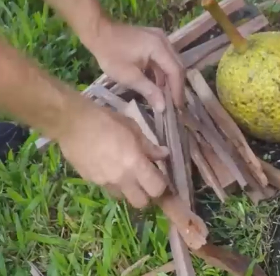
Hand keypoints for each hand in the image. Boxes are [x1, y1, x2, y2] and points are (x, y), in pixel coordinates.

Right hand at [56, 99, 170, 207]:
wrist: (72, 124)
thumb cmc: (107, 121)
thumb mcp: (133, 129)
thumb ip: (149, 146)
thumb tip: (163, 155)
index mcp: (134, 164)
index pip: (156, 189)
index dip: (161, 185)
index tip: (160, 175)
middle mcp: (120, 179)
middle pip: (141, 203)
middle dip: (146, 195)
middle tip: (146, 180)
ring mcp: (104, 182)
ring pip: (123, 197)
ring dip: (129, 190)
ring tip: (127, 173)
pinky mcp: (90, 181)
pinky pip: (107, 188)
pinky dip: (113, 183)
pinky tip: (110, 167)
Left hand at [84, 20, 184, 112]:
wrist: (98, 33)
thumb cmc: (110, 55)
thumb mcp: (128, 76)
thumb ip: (148, 90)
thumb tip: (163, 108)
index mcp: (159, 47)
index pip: (175, 71)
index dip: (177, 89)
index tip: (177, 107)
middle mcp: (164, 41)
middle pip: (177, 66)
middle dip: (176, 86)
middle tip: (174, 105)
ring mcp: (160, 39)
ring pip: (171, 62)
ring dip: (169, 79)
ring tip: (166, 97)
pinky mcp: (154, 41)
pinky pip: (164, 58)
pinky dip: (162, 72)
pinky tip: (158, 84)